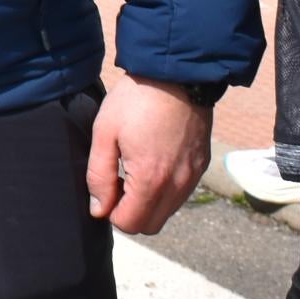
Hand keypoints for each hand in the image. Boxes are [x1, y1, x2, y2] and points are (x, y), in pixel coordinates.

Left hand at [86, 77, 210, 233]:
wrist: (176, 73)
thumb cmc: (135, 100)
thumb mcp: (105, 133)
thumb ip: (99, 176)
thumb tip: (99, 210)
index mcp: (151, 180)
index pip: (130, 224)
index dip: (111, 211)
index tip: (106, 186)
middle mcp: (177, 185)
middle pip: (150, 225)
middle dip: (130, 212)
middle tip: (118, 181)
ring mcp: (193, 176)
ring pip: (167, 211)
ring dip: (148, 202)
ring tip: (135, 169)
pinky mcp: (201, 165)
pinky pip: (181, 194)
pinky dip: (165, 190)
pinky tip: (153, 161)